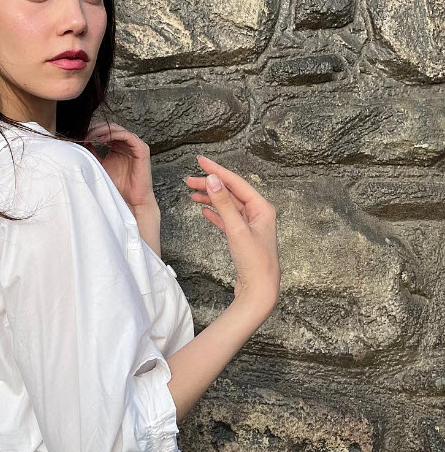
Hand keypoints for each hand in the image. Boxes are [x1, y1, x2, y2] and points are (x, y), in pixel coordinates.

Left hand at [81, 121, 155, 210]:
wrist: (130, 199)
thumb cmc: (117, 184)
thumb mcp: (99, 165)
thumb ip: (92, 153)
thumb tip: (81, 143)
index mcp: (118, 145)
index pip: (105, 130)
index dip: (92, 131)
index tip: (80, 135)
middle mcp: (127, 143)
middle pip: (110, 127)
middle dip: (96, 129)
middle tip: (84, 133)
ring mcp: (135, 145)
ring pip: (118, 129)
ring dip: (103, 130)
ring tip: (91, 135)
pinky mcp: (141, 149)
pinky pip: (127, 136)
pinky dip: (114, 135)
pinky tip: (102, 140)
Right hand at [184, 155, 279, 312]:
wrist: (259, 290)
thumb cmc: (255, 262)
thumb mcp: (236, 229)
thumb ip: (223, 203)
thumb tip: (213, 179)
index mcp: (262, 208)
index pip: (236, 182)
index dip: (217, 171)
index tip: (201, 162)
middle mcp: (258, 214)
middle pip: (230, 193)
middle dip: (210, 185)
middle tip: (189, 180)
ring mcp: (250, 226)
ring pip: (227, 206)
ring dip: (210, 198)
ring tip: (192, 194)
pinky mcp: (243, 238)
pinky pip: (227, 219)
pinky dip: (215, 214)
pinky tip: (205, 210)